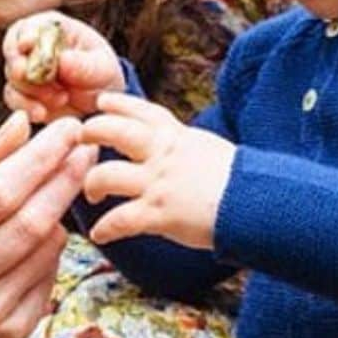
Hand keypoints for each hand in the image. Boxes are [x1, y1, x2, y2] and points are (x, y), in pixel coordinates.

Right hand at [0, 112, 94, 337]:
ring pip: (46, 248)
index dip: (39, 159)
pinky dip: (55, 245)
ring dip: (62, 208)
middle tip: (87, 147)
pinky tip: (48, 229)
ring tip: (65, 181)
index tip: (68, 128)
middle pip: (28, 223)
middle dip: (64, 178)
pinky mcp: (10, 334)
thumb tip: (21, 123)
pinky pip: (50, 274)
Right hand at [3, 10, 123, 121]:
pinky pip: (14, 99)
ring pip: (12, 78)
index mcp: (52, 29)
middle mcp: (33, 47)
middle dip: (21, 67)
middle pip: (13, 52)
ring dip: (30, 91)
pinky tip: (42, 113)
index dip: (24, 35)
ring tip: (61, 99)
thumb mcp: (102, 67)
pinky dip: (25, 107)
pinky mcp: (23, 93)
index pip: (28, 26)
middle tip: (34, 78)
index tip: (27, 46)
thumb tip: (63, 60)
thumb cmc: (102, 73)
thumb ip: (85, 64)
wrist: (101, 100)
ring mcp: (25, 70)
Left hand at [80, 91, 234, 249]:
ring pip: (105, 175)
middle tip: (81, 141)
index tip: (100, 102)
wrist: (257, 203)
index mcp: (176, 136)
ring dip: (91, 185)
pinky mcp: (159, 214)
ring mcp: (158, 183)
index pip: (140, 110)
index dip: (117, 104)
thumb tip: (169, 143)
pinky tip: (100, 234)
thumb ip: (180, 144)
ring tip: (91, 194)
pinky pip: (119, 220)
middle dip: (91, 133)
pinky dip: (105, 228)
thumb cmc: (238, 180)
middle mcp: (162, 154)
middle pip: (113, 131)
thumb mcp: (206, 148)